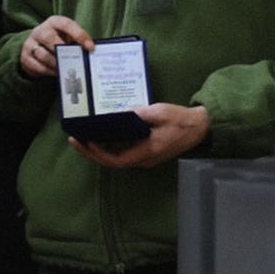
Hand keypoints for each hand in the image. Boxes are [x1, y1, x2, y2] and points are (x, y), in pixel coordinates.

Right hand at [20, 15, 93, 77]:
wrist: (37, 46)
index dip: (79, 35)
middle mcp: (40, 31)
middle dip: (62, 50)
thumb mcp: (67, 37)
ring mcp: (30, 44)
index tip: (90, 47)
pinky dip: (49, 72)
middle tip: (74, 61)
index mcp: (54, 22)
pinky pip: (38, 67)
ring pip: (43, 55)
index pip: (66, 24)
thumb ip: (77, 42)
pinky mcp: (25, 57)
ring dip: (56, 64)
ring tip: (67, 70)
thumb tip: (90, 53)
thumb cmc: (58, 41)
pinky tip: (57, 73)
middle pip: (49, 38)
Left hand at [72, 102, 209, 168]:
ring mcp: (144, 156)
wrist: (200, 127)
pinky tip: (100, 132)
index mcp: (146, 152)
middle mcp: (142, 159)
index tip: (85, 141)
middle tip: (74, 139)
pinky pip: (123, 151)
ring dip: (98, 149)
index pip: (115, 161)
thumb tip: (122, 113)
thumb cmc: (181, 120)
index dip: (98, 153)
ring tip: (81, 135)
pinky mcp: (145, 151)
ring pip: (115, 157)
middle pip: (111, 161)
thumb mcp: (161, 112)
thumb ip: (141, 114)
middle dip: (91, 152)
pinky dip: (109, 144)